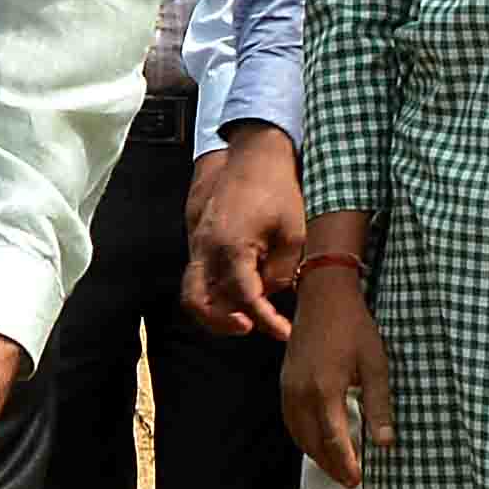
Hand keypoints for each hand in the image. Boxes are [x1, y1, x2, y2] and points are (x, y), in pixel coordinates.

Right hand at [184, 125, 303, 336]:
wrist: (254, 156)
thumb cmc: (277, 190)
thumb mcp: (294, 233)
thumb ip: (282, 272)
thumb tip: (272, 295)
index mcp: (231, 247)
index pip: (245, 298)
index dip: (266, 321)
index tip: (284, 332)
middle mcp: (206, 248)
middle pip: (198, 302)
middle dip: (221, 323)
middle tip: (250, 327)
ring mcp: (197, 244)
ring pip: (194, 291)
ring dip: (216, 310)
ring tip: (246, 316)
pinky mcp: (198, 240)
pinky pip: (199, 276)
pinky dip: (215, 291)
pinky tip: (241, 292)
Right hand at [278, 268, 390, 483]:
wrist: (323, 297)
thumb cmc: (355, 327)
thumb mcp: (376, 365)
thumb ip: (379, 406)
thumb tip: (385, 443)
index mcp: (325, 390)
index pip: (333, 440)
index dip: (345, 464)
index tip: (358, 480)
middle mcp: (301, 394)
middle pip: (312, 443)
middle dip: (330, 465)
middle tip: (349, 482)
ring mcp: (288, 388)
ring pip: (298, 434)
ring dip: (315, 454)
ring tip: (335, 467)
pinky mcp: (284, 382)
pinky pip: (290, 420)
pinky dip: (303, 437)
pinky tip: (317, 442)